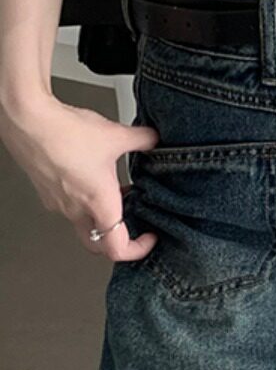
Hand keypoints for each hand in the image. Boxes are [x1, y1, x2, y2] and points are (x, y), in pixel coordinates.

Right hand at [1, 89, 160, 261]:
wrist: (28, 120)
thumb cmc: (65, 133)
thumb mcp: (116, 135)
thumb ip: (142, 140)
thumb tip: (153, 139)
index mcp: (99, 204)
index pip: (118, 249)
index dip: (138, 249)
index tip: (148, 237)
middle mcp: (76, 210)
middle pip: (98, 245)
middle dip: (116, 241)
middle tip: (130, 225)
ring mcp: (59, 203)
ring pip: (83, 225)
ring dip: (100, 217)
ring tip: (112, 195)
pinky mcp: (46, 192)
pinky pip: (68, 207)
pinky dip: (82, 202)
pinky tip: (89, 179)